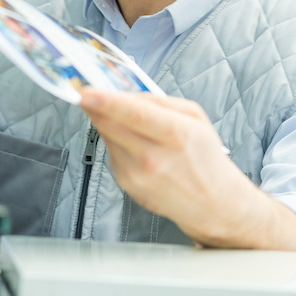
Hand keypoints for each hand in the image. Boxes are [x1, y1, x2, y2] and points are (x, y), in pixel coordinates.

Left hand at [79, 89, 256, 246]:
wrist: (211, 202)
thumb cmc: (204, 157)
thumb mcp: (196, 117)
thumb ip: (160, 101)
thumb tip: (128, 94)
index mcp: (175, 134)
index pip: (133, 114)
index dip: (106, 101)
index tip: (85, 92)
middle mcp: (153, 157)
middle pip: (110, 125)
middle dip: (93, 106)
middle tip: (85, 93)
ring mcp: (137, 174)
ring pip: (107, 136)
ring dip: (107, 123)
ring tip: (127, 122)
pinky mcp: (126, 184)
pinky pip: (112, 152)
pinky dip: (116, 142)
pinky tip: (135, 146)